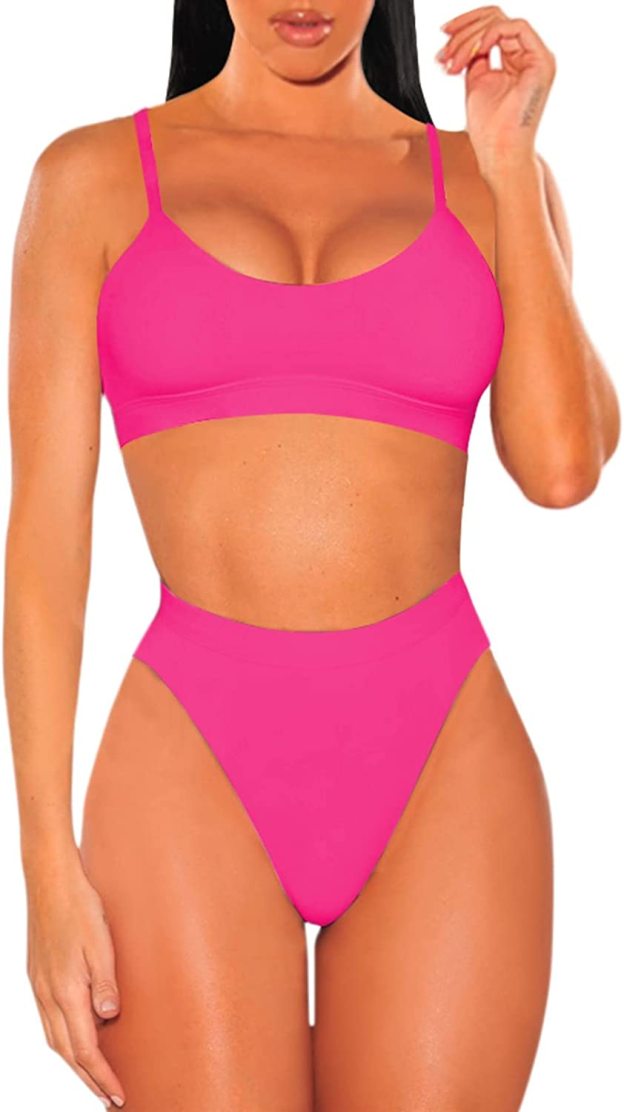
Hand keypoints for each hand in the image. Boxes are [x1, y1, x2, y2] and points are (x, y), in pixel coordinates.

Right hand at [25, 851, 124, 1107]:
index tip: (119, 1096)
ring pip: (55, 1040)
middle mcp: (48, 995)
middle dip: (89, 1079)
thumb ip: (105, 982)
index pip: (84, 1049)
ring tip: (96, 1077)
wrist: (50, 882)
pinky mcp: (38, 978)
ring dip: (75, 1063)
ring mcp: (39, 988)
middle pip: (67, 1053)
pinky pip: (50, 1022)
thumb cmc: (81, 907)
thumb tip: (109, 1018)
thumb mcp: (101, 942)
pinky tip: (77, 1039)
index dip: (102, 1076)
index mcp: (65, 991)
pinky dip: (65, 1041)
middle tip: (110, 1098)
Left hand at [437, 6, 555, 180]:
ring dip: (470, 38)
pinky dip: (490, 36)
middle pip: (495, 18)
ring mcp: (538, 58)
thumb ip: (474, 57)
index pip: (492, 25)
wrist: (499, 153)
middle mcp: (529, 56)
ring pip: (501, 21)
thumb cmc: (488, 129)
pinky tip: (476, 53)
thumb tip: (463, 37)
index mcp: (516, 59)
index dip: (465, 25)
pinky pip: (516, 28)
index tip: (443, 35)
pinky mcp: (542, 62)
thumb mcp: (475, 82)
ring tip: (453, 63)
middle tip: (444, 52)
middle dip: (464, 30)